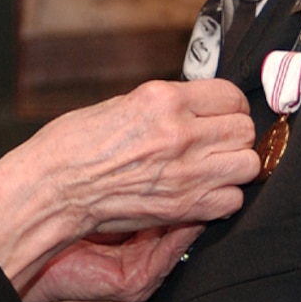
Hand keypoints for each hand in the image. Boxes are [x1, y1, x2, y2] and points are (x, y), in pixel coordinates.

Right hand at [0, 78, 258, 296]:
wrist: (52, 187)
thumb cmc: (73, 146)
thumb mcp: (122, 104)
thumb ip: (165, 107)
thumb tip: (194, 108)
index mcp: (163, 100)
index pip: (230, 96)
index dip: (228, 107)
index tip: (222, 114)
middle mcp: (179, 133)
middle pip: (245, 130)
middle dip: (233, 136)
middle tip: (217, 142)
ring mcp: (184, 172)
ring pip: (248, 165)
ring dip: (234, 167)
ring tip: (214, 168)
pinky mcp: (182, 205)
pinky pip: (231, 201)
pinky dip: (222, 199)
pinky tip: (203, 193)